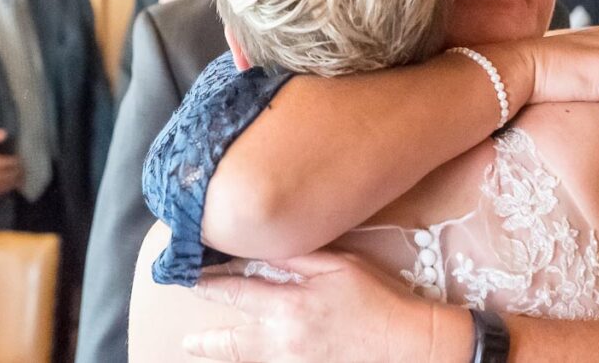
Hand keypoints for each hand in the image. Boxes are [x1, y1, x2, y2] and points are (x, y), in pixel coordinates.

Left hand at [185, 251, 473, 361]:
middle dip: (205, 340)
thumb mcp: (339, 265)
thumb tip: (262, 248)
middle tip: (187, 340)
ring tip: (203, 352)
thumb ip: (296, 257)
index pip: (236, 293)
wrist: (410, 345)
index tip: (189, 279)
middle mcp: (284, 340)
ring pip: (248, 361)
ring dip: (225, 355)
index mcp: (290, 305)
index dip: (209, 285)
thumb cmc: (379, 299)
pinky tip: (250, 360)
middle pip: (232, 343)